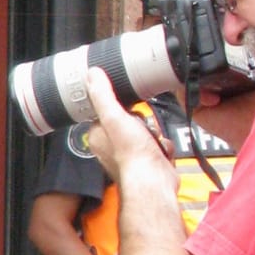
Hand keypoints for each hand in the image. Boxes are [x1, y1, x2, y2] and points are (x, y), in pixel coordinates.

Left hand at [79, 70, 177, 188]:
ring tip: (152, 142)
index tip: (129, 112)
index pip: (110, 110)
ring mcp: (129, 154)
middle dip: (144, 122)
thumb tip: (91, 74)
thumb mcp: (114, 117)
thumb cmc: (132, 154)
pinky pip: (158, 143)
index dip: (124, 108)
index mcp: (98, 136)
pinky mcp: (146, 160)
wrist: (153, 181)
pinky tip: (160, 152)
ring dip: (155, 133)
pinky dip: (163, 145)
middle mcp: (111, 147)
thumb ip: (103, 95)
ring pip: (148, 130)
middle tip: (142, 130)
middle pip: (132, 119)